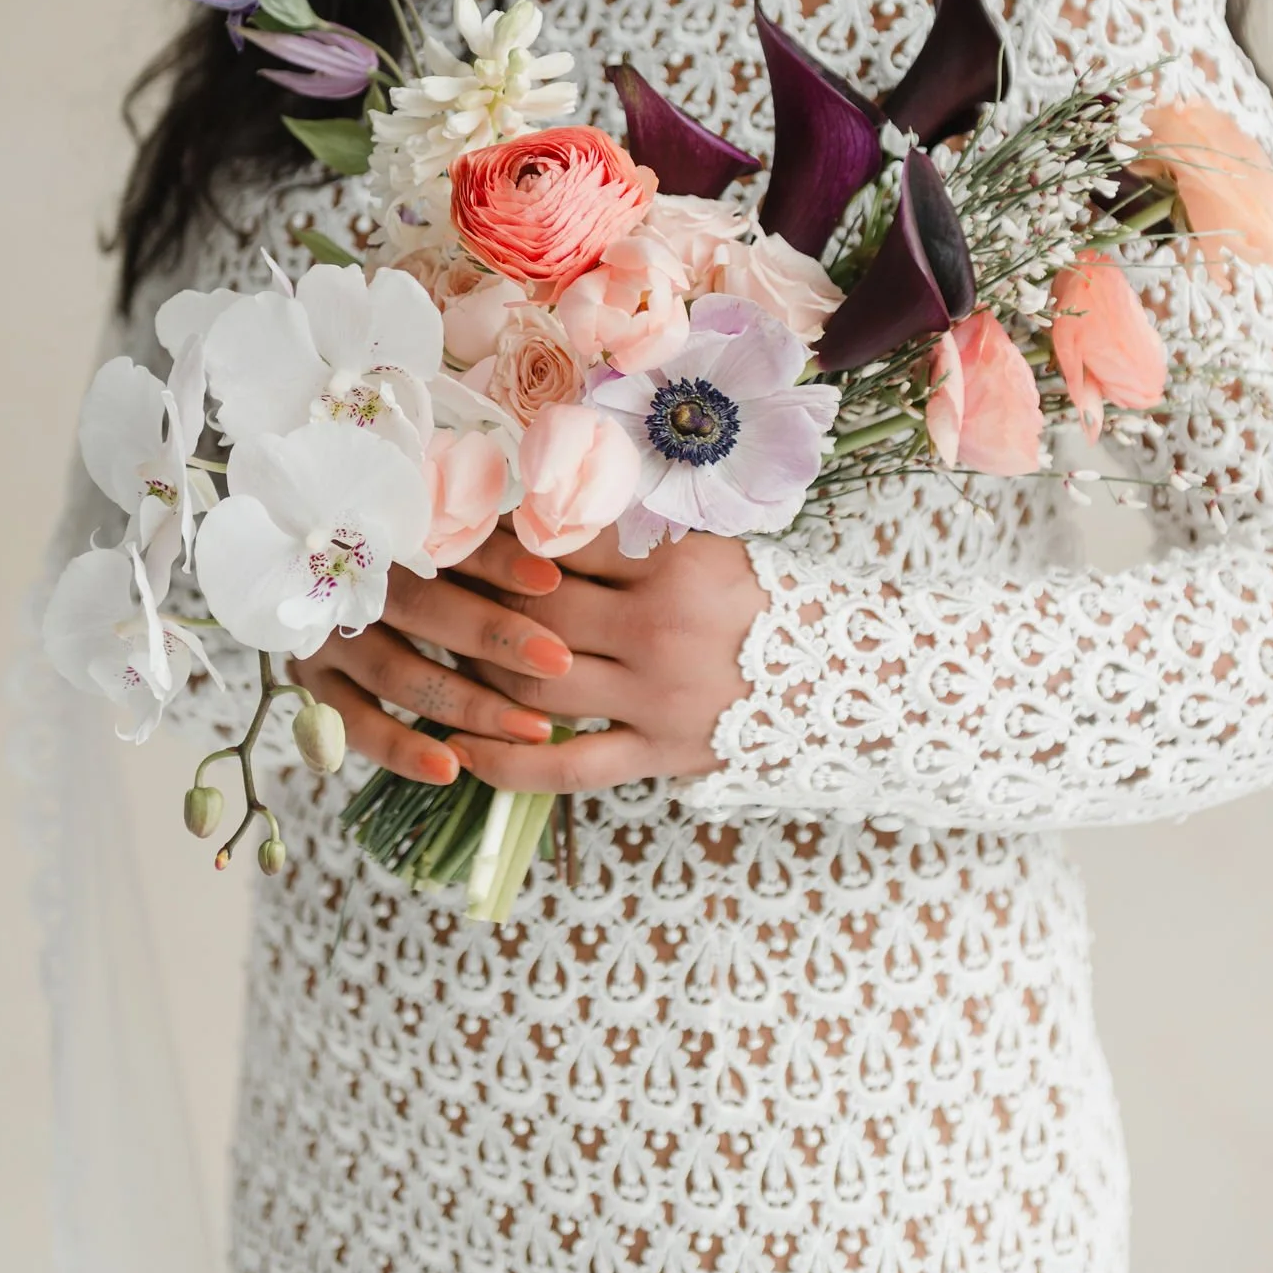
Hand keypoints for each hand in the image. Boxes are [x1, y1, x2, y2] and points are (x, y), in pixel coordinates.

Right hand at [285, 535, 574, 786]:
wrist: (316, 577)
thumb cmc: (422, 552)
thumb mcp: (450, 533)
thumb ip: (492, 538)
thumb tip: (558, 544)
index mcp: (384, 528)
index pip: (443, 542)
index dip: (498, 560)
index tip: (552, 580)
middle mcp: (348, 577)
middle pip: (421, 604)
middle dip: (494, 636)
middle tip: (560, 661)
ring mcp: (326, 631)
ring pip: (396, 671)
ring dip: (466, 703)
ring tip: (534, 729)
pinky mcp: (312, 680)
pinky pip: (354, 721)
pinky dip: (400, 749)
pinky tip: (450, 768)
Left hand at [453, 521, 769, 794]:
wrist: (832, 675)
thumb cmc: (749, 597)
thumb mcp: (705, 543)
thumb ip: (629, 527)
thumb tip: (536, 503)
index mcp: (673, 566)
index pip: (563, 547)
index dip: (501, 539)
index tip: (463, 532)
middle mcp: (661, 631)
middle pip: (539, 618)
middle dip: (480, 604)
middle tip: (439, 592)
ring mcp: (657, 700)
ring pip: (538, 689)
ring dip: (482, 673)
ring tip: (449, 654)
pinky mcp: (657, 754)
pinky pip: (568, 769)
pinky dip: (509, 765)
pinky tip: (464, 752)